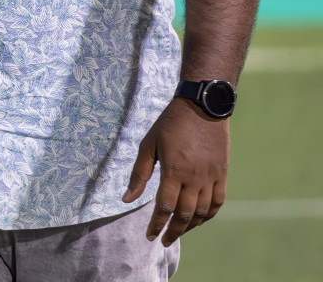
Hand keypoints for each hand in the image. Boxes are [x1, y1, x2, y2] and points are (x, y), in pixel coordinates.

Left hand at [123, 96, 229, 245]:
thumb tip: (126, 199)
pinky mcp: (222, 174)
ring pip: (202, 212)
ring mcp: (210, 177)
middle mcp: (194, 177)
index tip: (150, 236)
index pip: (164, 207)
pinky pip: (217, 202)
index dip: (157, 224)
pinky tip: (199, 220)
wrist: (202, 107)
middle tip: (163, 240)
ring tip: (178, 232)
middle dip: (173, 231)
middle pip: (184, 214)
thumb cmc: (169, 124)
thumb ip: (139, 174)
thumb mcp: (148, 144)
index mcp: (173, 170)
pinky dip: (208, 215)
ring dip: (190, 226)